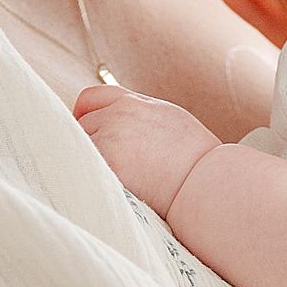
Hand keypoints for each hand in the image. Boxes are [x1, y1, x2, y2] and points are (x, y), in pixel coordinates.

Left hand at [72, 83, 222, 220]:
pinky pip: (83, 166)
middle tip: (100, 167)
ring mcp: (111, 136)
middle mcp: (120, 113)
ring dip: (88, 162)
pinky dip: (88, 177)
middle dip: (88, 144)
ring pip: (80, 147)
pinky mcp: (107, 161)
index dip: (82, 115)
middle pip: (82, 125)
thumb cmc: (197, 161)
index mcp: (136, 103)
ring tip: (106, 181)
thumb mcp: (171, 122)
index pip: (92, 98)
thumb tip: (124, 131)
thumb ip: (142, 119)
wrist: (206, 180)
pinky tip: (104, 188)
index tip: (82, 130)